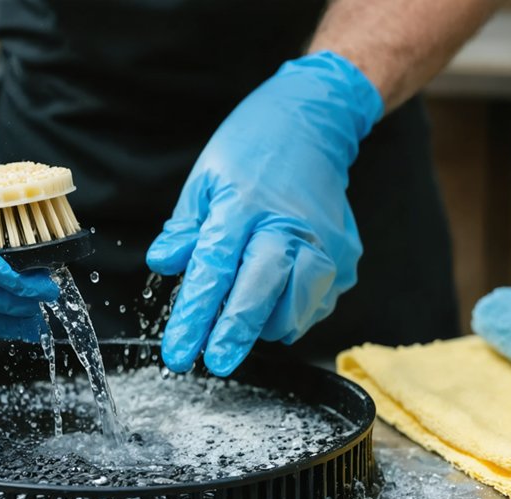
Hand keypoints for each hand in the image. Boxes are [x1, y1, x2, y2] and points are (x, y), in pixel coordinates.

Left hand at [147, 51, 383, 375]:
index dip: (195, 316)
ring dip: (267, 325)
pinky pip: (319, 302)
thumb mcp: (206, 177)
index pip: (214, 268)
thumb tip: (164, 263)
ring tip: (244, 323)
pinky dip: (295, 312)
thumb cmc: (254, 148)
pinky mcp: (346, 255)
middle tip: (215, 362)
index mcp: (243, 203)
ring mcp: (323, 241)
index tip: (179, 352)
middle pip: (260, 291)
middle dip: (234, 334)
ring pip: (297, 306)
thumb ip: (187, 226)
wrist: (315, 123)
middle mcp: (288, 224)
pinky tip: (277, 303)